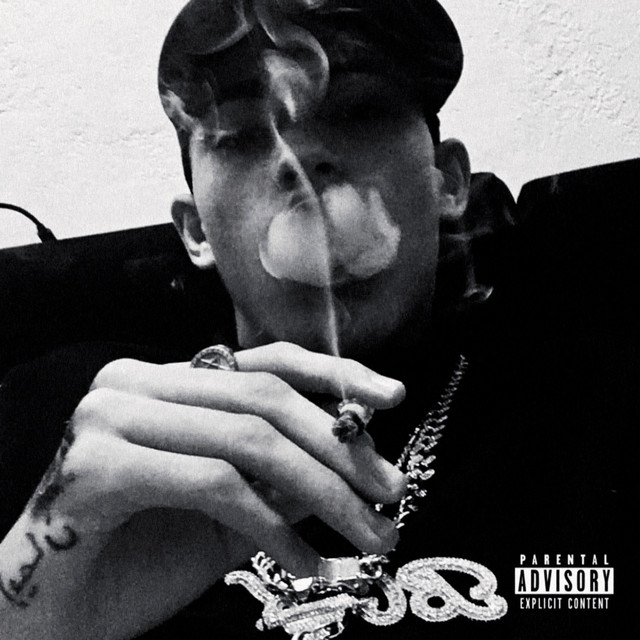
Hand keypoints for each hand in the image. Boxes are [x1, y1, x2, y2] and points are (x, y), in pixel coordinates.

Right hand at [5, 342, 406, 636]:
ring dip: (323, 492)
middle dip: (340, 448)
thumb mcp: (233, 508)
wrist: (59, 615)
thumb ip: (283, 474)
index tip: (392, 397)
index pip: (263, 362)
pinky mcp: (98, 464)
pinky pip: (214, 485)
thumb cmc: (144, 557)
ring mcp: (112, 416)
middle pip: (264, 398)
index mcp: (168, 380)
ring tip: (370, 537)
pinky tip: (307, 565)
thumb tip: (359, 453)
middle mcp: (137, 381)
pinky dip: (272, 527)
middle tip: (392, 494)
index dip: (333, 374)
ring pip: (247, 440)